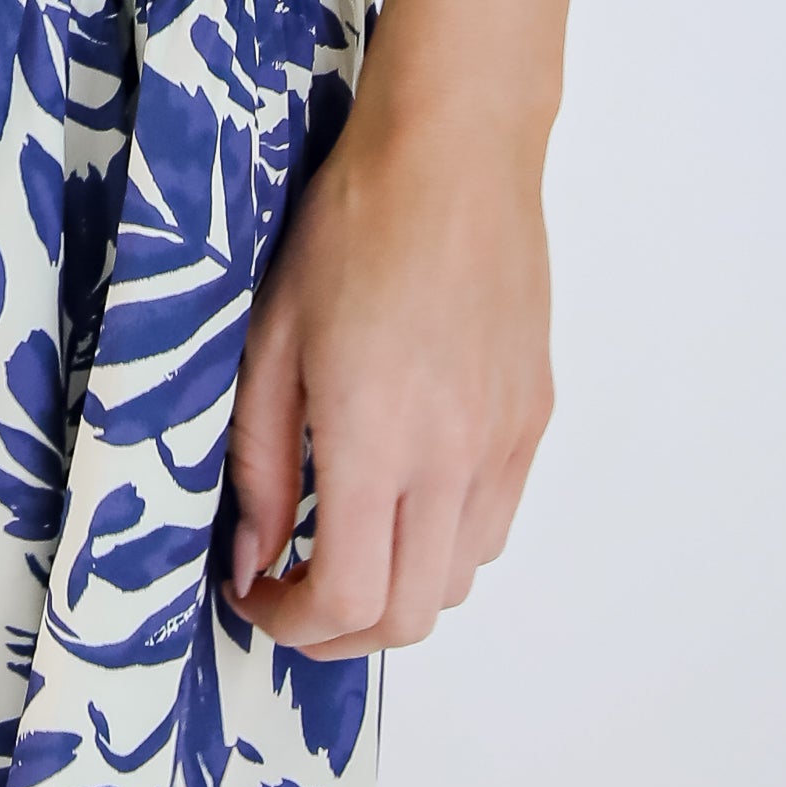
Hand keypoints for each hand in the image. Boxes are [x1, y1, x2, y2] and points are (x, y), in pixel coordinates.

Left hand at [223, 68, 554, 653]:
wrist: (452, 154)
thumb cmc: (351, 227)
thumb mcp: (271, 340)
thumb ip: (262, 462)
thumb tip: (253, 555)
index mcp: (379, 440)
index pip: (350, 599)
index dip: (293, 625)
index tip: (256, 597)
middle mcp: (454, 458)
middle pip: (410, 616)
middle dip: (340, 632)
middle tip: (292, 597)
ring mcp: (504, 442)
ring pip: (459, 579)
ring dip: (397, 591)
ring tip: (344, 545)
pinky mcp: (532, 418)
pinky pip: (494, 522)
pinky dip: (445, 542)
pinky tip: (403, 495)